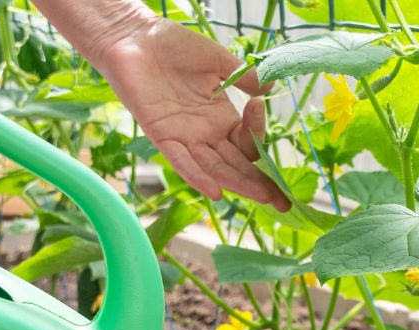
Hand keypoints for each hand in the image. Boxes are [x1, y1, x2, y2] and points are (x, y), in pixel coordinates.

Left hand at [96, 19, 289, 210]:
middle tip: (283, 202)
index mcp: (221, 117)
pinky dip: (198, 178)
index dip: (258, 132)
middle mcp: (206, 133)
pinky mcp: (162, 136)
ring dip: (238, 184)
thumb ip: (244, 77)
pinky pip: (182, 163)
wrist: (135, 37)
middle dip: (260, 182)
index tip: (257, 105)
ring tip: (263, 197)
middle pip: (237, 164)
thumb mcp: (217, 60)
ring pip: (215, 168)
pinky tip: (216, 192)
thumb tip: (271, 89)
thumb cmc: (173, 46)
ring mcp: (185, 138)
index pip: (248, 140)